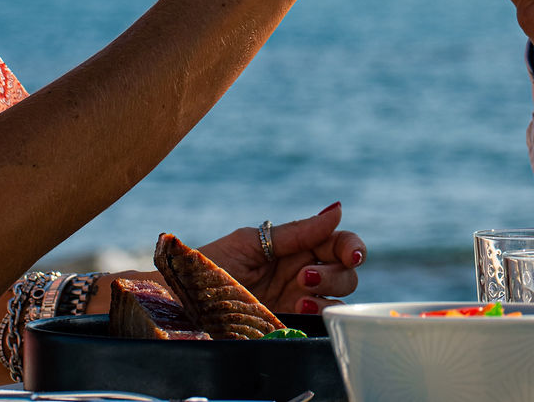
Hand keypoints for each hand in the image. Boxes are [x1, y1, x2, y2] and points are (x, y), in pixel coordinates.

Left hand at [198, 203, 365, 314]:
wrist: (180, 301)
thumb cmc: (212, 265)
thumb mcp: (253, 242)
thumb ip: (297, 231)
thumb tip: (338, 209)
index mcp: (297, 246)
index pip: (339, 243)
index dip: (352, 246)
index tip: (352, 255)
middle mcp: (303, 272)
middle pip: (347, 272)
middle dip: (335, 274)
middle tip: (304, 278)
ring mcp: (298, 299)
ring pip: (339, 298)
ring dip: (328, 295)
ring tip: (299, 298)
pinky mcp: (290, 323)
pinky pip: (321, 321)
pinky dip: (321, 315)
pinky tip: (300, 310)